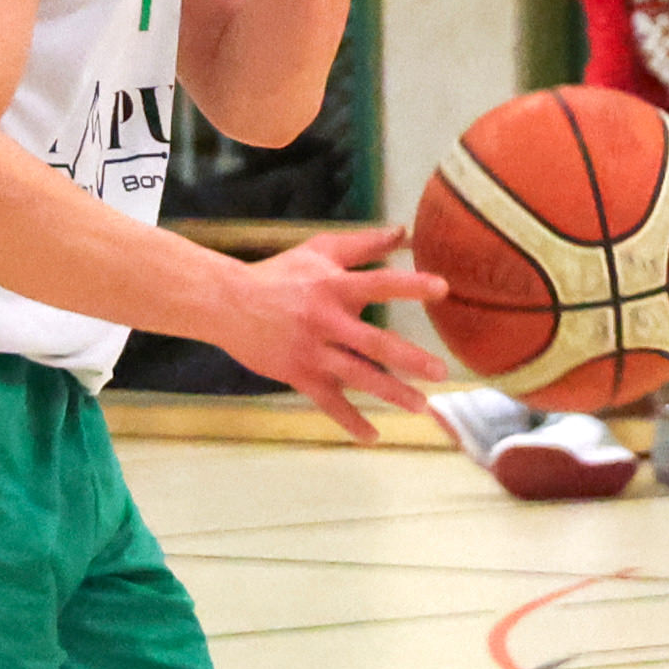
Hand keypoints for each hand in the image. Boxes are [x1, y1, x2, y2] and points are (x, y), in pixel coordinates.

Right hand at [220, 228, 445, 440]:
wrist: (226, 304)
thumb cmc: (280, 274)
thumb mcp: (319, 251)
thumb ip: (363, 244)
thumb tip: (404, 232)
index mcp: (334, 287)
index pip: (379, 284)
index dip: (410, 285)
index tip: (442, 288)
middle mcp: (325, 320)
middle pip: (373, 342)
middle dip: (409, 359)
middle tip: (440, 372)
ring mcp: (311, 351)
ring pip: (356, 376)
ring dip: (390, 392)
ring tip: (420, 405)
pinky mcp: (298, 374)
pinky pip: (328, 402)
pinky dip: (349, 421)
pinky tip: (372, 436)